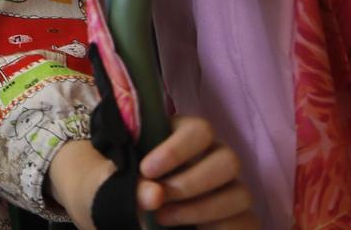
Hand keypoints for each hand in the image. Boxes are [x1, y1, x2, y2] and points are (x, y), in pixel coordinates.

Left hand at [48, 119, 255, 228]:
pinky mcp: (237, 218)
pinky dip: (221, 229)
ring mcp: (228, 189)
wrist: (113, 212)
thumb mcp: (104, 182)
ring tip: (164, 219)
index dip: (177, 150)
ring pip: (240, 194)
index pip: (199, 130)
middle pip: (228, 161)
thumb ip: (124, 184)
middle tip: (159, 201)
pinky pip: (246, 222)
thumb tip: (154, 195)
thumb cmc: (109, 186)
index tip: (147, 170)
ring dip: (202, 210)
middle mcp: (213, 158)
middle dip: (192, 184)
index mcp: (184, 135)